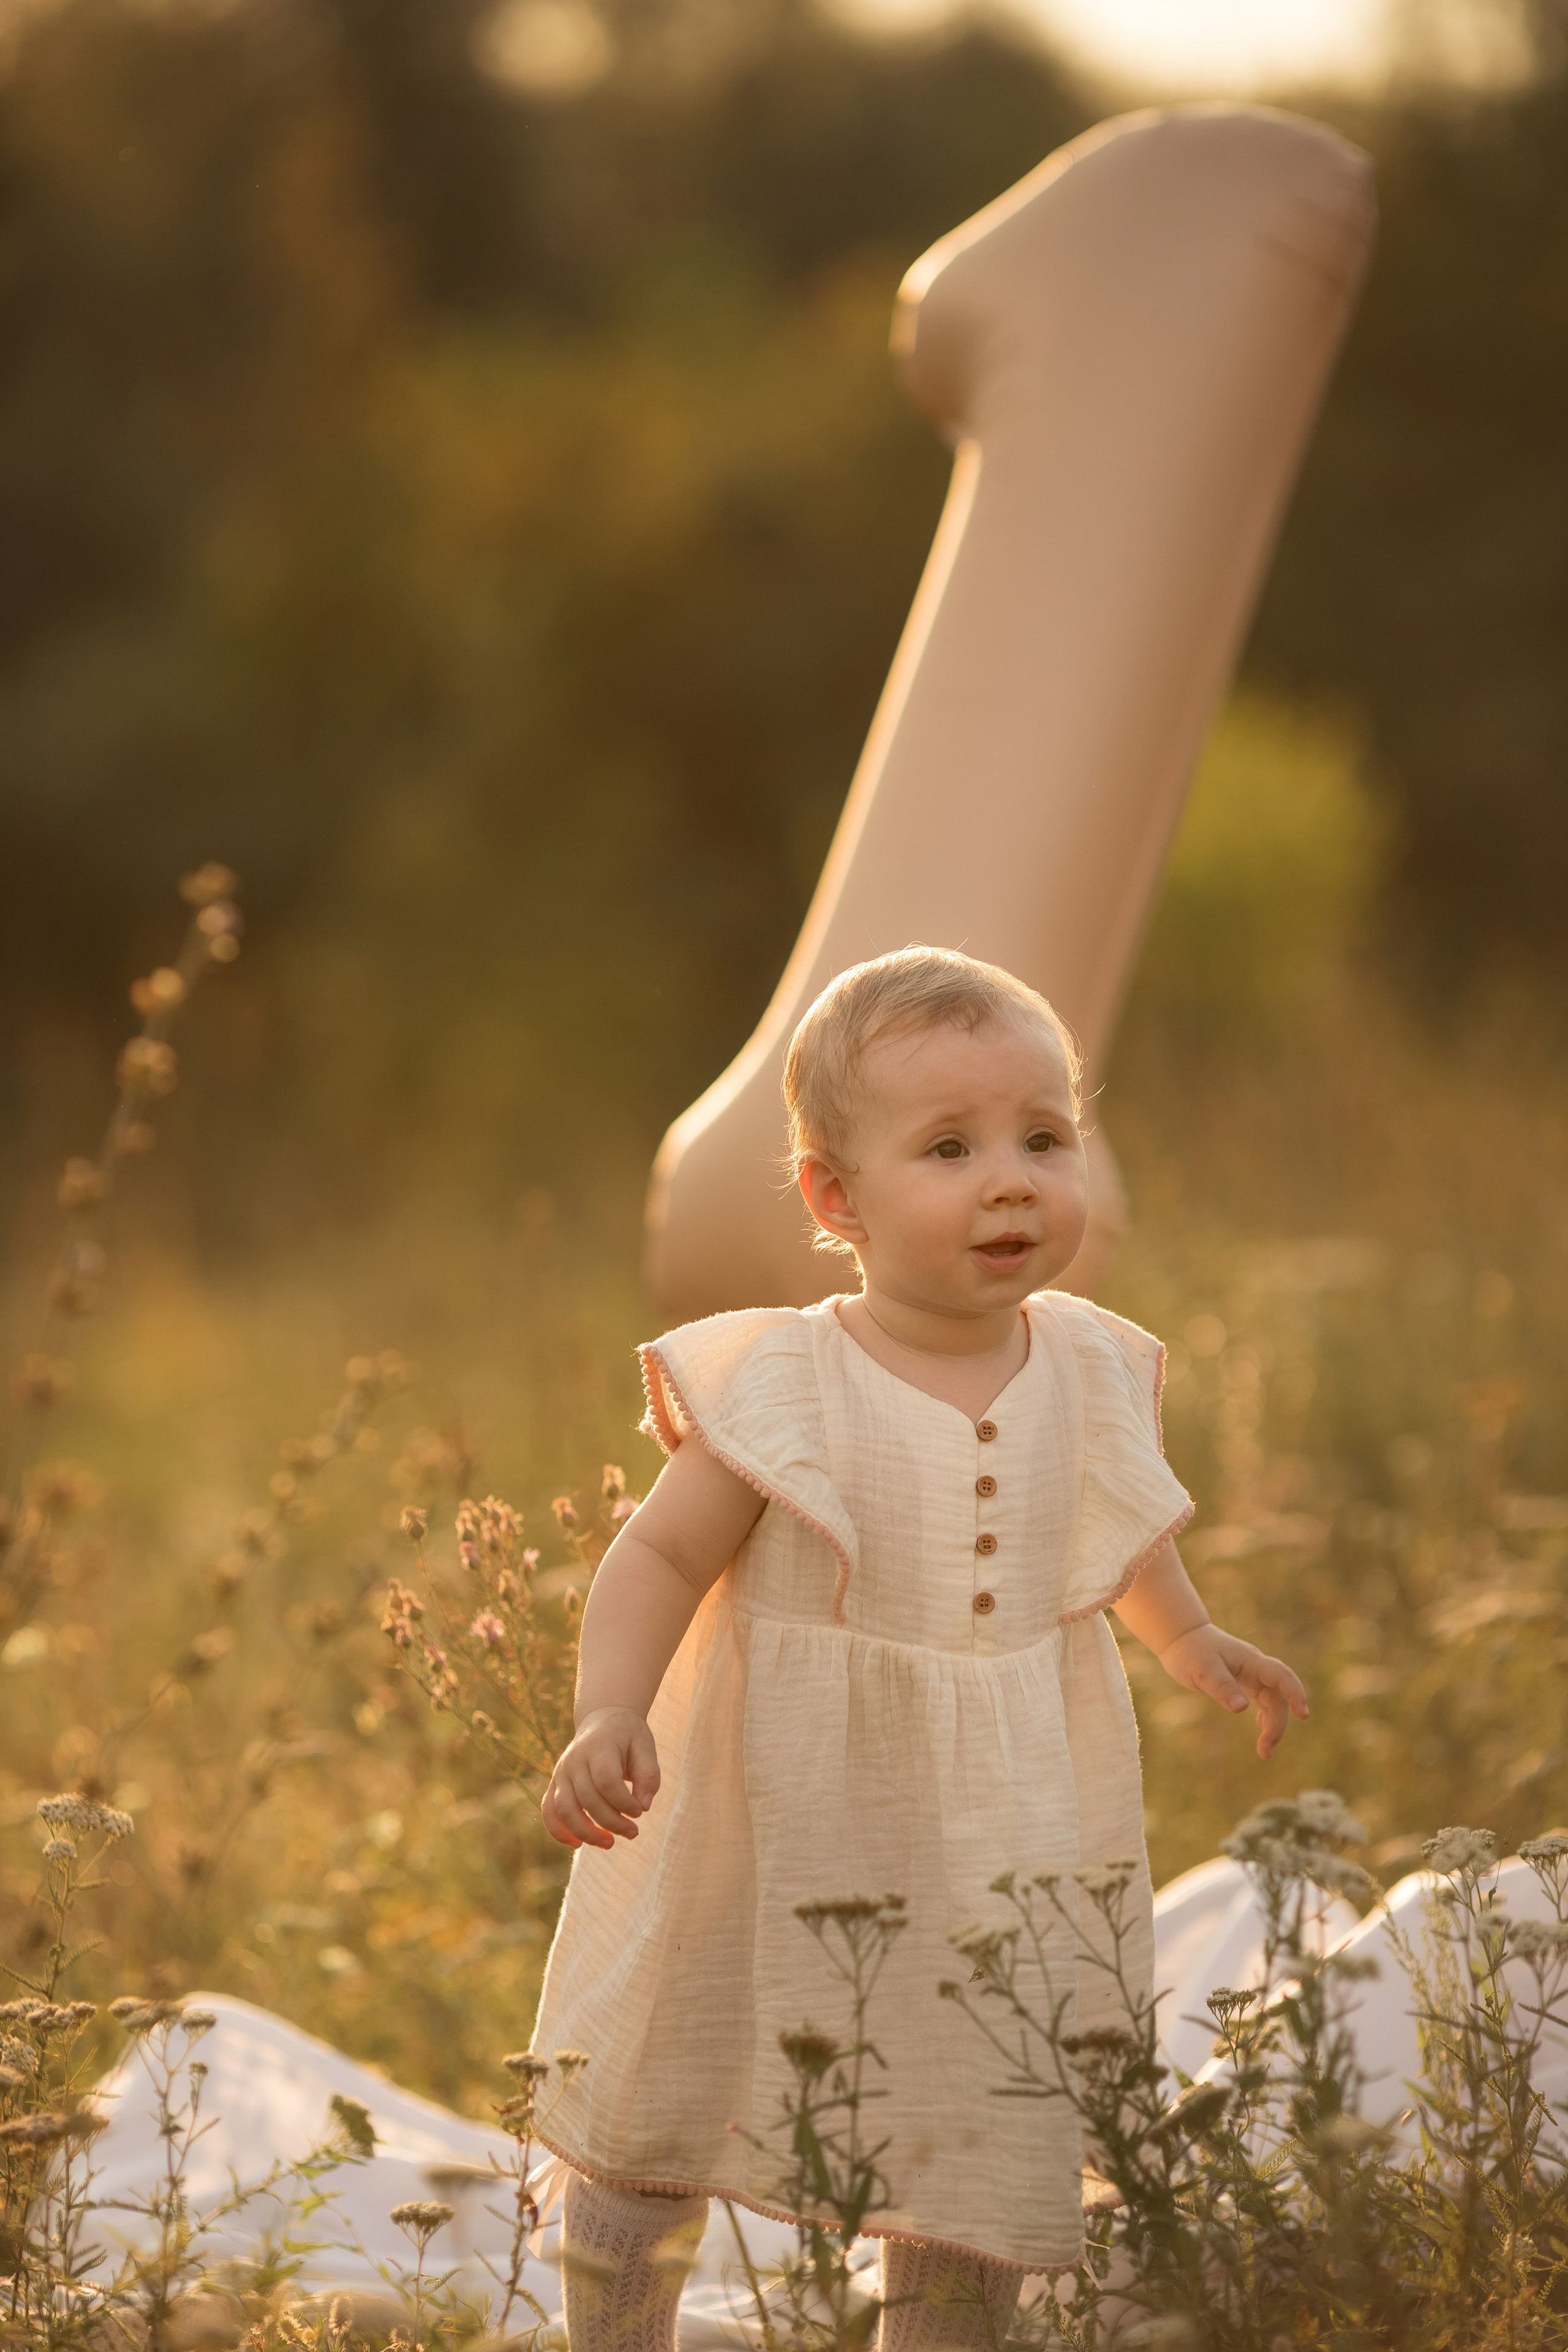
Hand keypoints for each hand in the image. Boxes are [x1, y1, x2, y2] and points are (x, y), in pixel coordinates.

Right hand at [541, 1708, 660, 1849]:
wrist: (603, 1719)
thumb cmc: (628, 1737)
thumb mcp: (646, 1747)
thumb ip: (648, 1776)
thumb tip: (643, 1806)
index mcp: (599, 1745)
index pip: (606, 1780)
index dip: (623, 1802)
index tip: (639, 1812)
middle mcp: (575, 1758)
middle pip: (587, 1798)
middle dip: (612, 1822)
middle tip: (633, 1833)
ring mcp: (561, 1771)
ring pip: (565, 1809)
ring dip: (586, 1832)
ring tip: (609, 1844)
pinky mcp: (555, 1783)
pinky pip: (548, 1810)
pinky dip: (558, 1831)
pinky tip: (576, 1844)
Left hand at [1159, 1624, 1308, 1759]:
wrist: (1181, 1637)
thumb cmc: (1191, 1650)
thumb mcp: (1203, 1670)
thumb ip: (1222, 1687)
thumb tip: (1242, 1709)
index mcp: (1251, 1661)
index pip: (1282, 1676)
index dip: (1295, 1693)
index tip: (1303, 1715)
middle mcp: (1255, 1668)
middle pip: (1277, 1698)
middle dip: (1277, 1724)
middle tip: (1265, 1752)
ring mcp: (1251, 1675)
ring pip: (1272, 1702)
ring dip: (1272, 1725)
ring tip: (1264, 1752)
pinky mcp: (1242, 1682)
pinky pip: (1262, 1700)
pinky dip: (1264, 1716)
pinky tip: (1260, 1728)